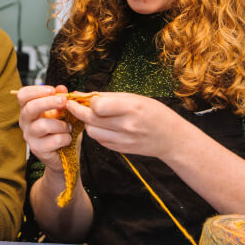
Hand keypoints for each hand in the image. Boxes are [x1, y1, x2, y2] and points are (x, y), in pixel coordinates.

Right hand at [17, 84, 74, 174]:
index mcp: (28, 109)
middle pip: (30, 107)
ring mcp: (29, 136)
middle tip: (64, 101)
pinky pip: (53, 140)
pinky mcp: (36, 149)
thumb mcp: (63, 112)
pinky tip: (68, 139)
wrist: (63, 155)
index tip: (52, 90)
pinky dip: (65, 138)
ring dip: (61, 125)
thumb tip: (62, 88)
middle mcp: (25, 121)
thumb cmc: (61, 130)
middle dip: (49, 102)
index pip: (23, 95)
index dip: (36, 90)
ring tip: (69, 127)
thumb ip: (61, 100)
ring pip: (43, 125)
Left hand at [66, 92, 190, 160]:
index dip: (88, 101)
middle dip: (77, 111)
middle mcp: (126, 126)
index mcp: (131, 108)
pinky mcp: (121, 150)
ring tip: (92, 116)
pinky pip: (99, 140)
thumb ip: (106, 97)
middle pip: (90, 120)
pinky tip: (103, 126)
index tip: (87, 98)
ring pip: (91, 132)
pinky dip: (97, 132)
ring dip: (87, 123)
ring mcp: (123, 140)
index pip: (97, 106)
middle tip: (73, 105)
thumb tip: (79, 94)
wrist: (172, 138)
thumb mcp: (133, 98)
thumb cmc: (154, 113)